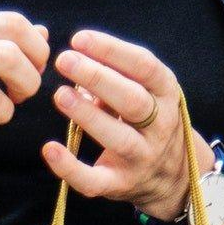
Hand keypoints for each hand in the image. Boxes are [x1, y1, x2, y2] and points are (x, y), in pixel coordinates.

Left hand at [44, 28, 196, 223]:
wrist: (173, 175)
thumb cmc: (149, 122)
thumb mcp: (146, 93)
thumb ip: (116, 77)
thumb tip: (77, 61)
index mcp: (166, 94)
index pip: (144, 66)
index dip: (112, 51)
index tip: (80, 39)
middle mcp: (160, 126)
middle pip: (132, 99)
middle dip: (97, 77)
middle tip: (64, 60)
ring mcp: (142, 157)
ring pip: (117, 136)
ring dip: (87, 114)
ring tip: (60, 94)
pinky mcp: (121, 184)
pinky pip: (94, 180)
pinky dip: (70, 167)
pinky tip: (49, 149)